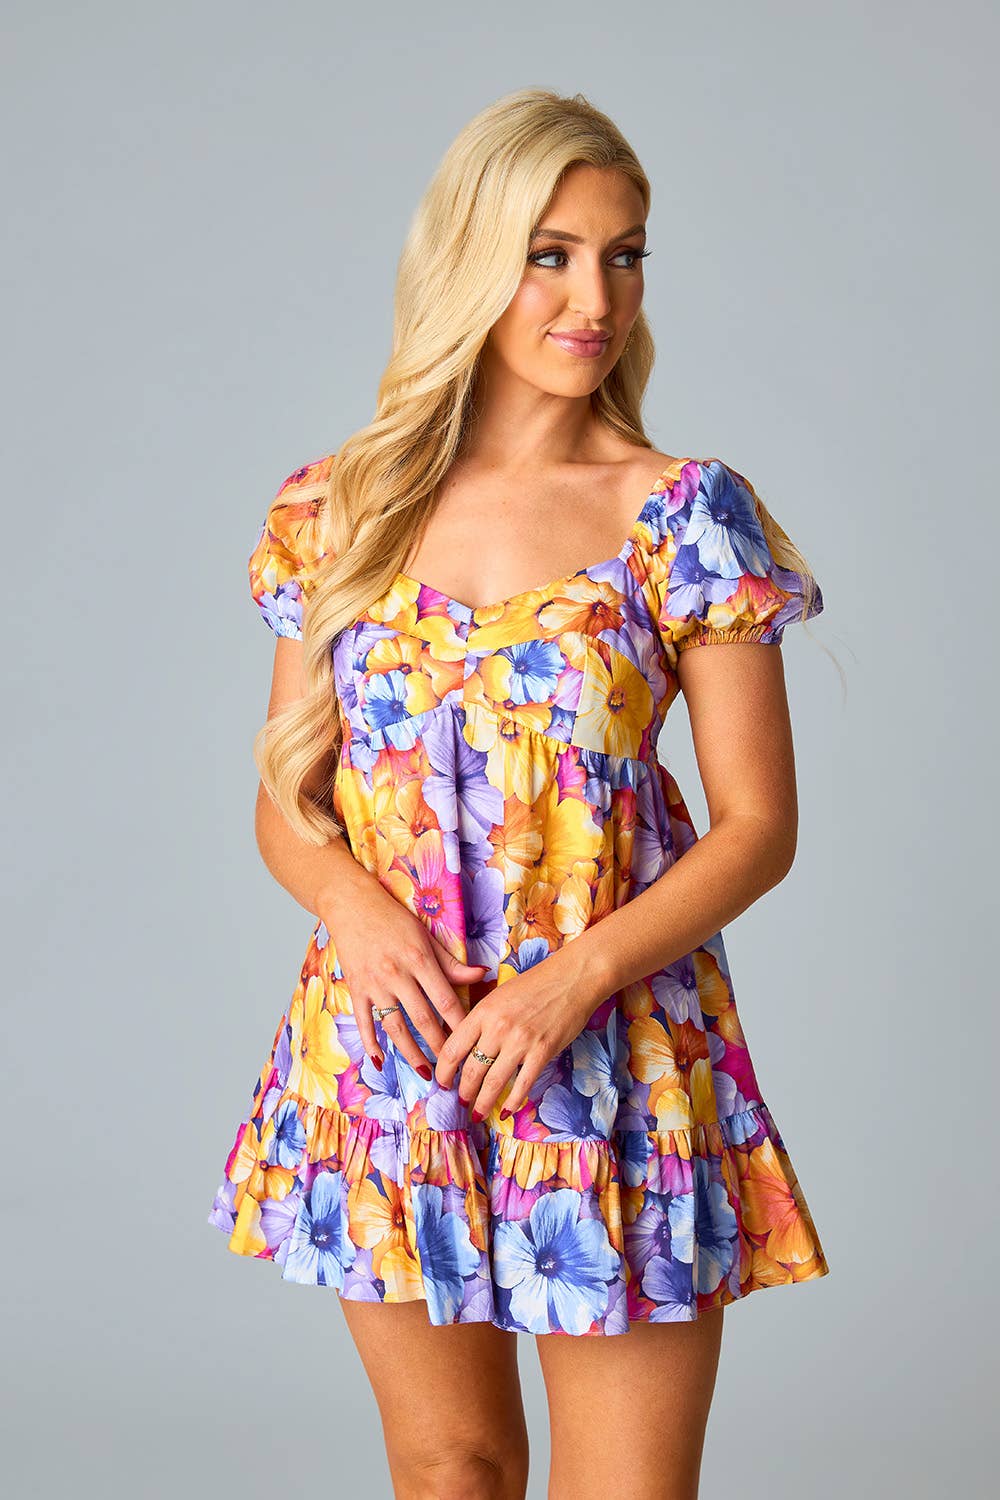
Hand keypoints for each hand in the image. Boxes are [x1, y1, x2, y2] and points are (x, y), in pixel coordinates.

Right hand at [320, 869, 487, 1076]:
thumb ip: (452, 962)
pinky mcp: (355, 988)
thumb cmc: (393, 919)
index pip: (445, 1000)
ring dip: (411, 1052)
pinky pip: (364, 1021)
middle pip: (422, 1019)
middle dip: (440, 1047)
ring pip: (395, 1026)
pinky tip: (380, 1061)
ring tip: (425, 1072)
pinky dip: (371, 1043)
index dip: (460, 1025)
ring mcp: (374, 983)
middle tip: (453, 1069)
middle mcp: (397, 973)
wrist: (351, 904)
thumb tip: (482, 974)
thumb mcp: (426, 936)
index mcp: (420, 959)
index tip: (472, 1044)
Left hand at [433, 949, 607, 1119]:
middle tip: (461, 1102)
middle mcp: (498, 1028)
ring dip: (483, 1103)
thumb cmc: (535, 984)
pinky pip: (523, 1084)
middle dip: (463, 1092)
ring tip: (478, 1113)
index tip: (443, 1082)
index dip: (444, 1071)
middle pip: (471, 1070)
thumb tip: (467, 1048)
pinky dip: (514, 1102)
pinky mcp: (542, 1052)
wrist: (572, 977)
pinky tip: (508, 1111)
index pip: (453, 1049)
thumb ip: (482, 1020)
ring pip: (494, 1083)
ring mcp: (520, 1041)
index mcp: (483, 1011)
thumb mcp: (499, 995)